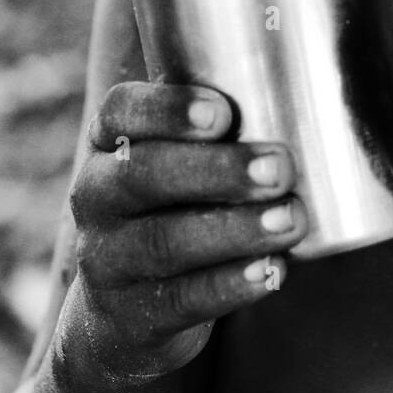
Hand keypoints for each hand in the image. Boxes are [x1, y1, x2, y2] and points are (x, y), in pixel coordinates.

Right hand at [55, 81, 306, 392]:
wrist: (122, 313)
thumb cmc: (172, 208)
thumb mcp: (173, 160)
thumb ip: (213, 124)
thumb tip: (296, 77)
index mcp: (108, 143)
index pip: (121, 111)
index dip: (167, 108)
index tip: (223, 112)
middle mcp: (96, 195)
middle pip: (144, 174)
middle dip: (218, 170)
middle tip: (280, 168)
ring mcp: (106, 259)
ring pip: (165, 241)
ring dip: (236, 230)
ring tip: (291, 219)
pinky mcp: (131, 315)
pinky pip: (181, 299)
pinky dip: (231, 284)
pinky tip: (273, 270)